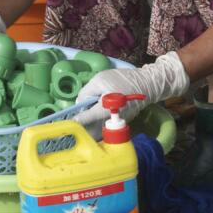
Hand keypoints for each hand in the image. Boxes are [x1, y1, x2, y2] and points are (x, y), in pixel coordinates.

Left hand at [74, 53, 188, 126]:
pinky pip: (105, 129)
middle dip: (80, 130)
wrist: (146, 84)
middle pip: (91, 131)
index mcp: (104, 109)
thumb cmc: (122, 80)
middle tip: (69, 126)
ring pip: (98, 132)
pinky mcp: (120, 123)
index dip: (75, 121)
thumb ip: (86, 92)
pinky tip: (90, 123)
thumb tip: (80, 104)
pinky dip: (96, 129)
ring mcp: (116, 123)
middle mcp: (110, 120)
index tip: (65, 124)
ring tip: (78, 125)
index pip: (86, 119)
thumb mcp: (100, 79)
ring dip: (87, 131)